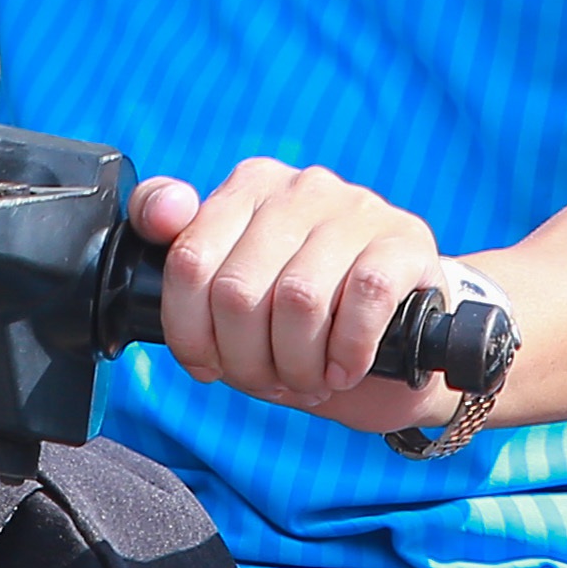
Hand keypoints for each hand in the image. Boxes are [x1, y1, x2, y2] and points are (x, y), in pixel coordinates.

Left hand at [128, 162, 449, 434]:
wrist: (402, 338)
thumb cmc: (305, 317)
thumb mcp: (235, 292)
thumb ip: (185, 256)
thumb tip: (161, 215)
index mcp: (248, 187)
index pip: (188, 260)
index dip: (191, 333)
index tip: (209, 363)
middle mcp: (301, 187)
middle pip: (237, 290)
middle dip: (246, 360)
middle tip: (267, 381)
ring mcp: (357, 209)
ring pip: (298, 298)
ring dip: (297, 365)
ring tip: (307, 380)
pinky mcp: (405, 241)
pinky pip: (365, 297)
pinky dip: (348, 351)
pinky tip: (346, 369)